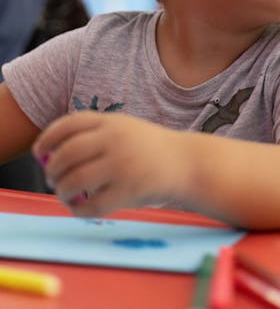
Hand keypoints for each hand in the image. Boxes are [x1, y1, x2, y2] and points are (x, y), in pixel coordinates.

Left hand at [32, 111, 183, 216]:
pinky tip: (79, 208)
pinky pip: (92, 205)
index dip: (48, 138)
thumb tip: (52, 154)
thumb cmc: (150, 148)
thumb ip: (95, 135)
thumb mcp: (125, 129)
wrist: (187, 162)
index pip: (68, 124)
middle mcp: (115, 140)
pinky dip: (78, 210)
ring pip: (74, 181)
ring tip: (64, 194)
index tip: (40, 152)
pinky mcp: (128, 190)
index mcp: (112, 122)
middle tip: (52, 178)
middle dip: (52, 169)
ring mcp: (121, 165)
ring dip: (62, 191)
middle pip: (67, 154)